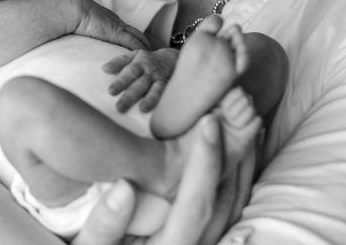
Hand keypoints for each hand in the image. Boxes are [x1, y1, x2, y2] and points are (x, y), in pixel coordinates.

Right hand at [72, 116, 226, 244]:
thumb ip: (105, 225)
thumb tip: (124, 188)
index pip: (197, 205)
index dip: (206, 162)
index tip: (209, 123)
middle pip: (228, 203)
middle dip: (233, 156)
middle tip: (235, 114)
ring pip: (235, 206)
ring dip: (240, 165)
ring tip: (239, 126)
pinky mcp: (204, 239)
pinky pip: (230, 210)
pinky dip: (235, 179)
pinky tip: (232, 155)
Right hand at [75, 0, 149, 50]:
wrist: (73, 10)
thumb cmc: (72, 16)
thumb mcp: (80, 23)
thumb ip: (84, 29)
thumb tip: (78, 34)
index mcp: (107, 19)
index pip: (124, 29)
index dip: (131, 36)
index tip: (137, 44)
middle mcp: (116, 22)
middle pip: (136, 32)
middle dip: (144, 41)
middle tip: (151, 52)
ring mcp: (118, 27)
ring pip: (139, 37)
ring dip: (145, 47)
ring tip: (151, 57)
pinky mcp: (118, 34)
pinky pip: (134, 43)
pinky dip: (140, 50)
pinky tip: (145, 57)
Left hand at [102, 48, 178, 112]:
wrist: (172, 58)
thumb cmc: (148, 60)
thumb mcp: (133, 56)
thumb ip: (119, 62)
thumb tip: (103, 69)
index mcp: (139, 63)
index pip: (129, 72)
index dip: (121, 82)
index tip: (111, 91)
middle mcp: (150, 72)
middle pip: (140, 84)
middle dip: (130, 96)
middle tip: (119, 107)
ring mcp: (160, 79)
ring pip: (155, 89)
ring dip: (149, 99)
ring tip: (142, 109)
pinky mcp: (170, 87)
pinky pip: (167, 94)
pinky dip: (163, 101)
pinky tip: (158, 110)